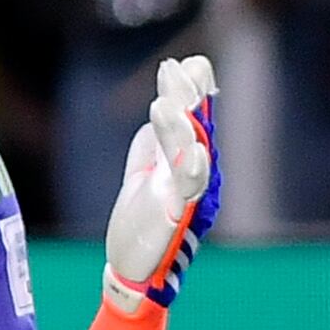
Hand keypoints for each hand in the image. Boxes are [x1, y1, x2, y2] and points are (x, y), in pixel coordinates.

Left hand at [103, 54, 218, 309]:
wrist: (131, 267)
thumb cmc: (142, 220)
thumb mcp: (146, 169)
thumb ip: (156, 139)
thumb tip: (166, 103)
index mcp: (186, 161)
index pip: (195, 118)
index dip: (194, 90)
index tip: (190, 62)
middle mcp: (195, 174)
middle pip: (197, 128)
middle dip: (189, 97)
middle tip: (175, 68)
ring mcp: (188, 195)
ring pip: (193, 153)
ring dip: (181, 127)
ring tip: (164, 102)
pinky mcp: (176, 217)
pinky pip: (190, 191)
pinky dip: (194, 168)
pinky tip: (195, 149)